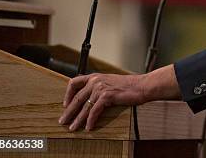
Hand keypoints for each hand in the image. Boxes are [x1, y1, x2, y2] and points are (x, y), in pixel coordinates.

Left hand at [58, 64, 180, 130]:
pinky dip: (91, 120)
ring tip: (73, 128)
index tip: (65, 104)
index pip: (74, 82)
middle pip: (76, 98)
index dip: (68, 94)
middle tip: (63, 121)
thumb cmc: (130, 86)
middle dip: (68, 111)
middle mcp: (96, 81)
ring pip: (84, 106)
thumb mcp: (111, 83)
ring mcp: (101, 88)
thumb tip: (91, 99)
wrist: (143, 86)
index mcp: (96, 76)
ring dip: (77, 119)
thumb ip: (100, 87)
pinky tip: (89, 127)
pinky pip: (94, 111)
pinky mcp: (107, 96)